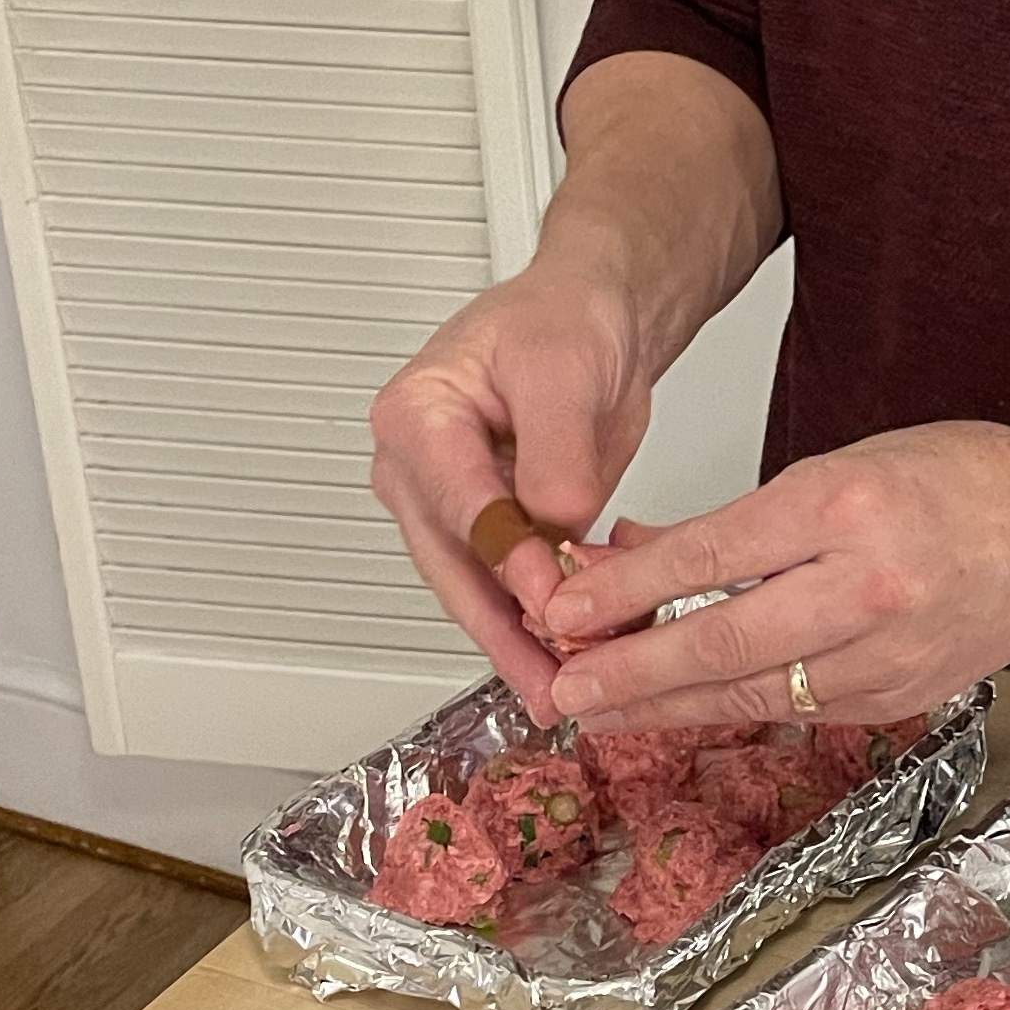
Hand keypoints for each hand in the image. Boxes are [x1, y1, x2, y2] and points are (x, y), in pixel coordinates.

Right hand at [369, 269, 656, 711]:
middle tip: (547, 684)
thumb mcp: (564, 371)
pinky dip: (538, 625)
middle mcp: (418, 467)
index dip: (505, 563)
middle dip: (502, 632)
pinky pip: (507, 587)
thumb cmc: (564, 321)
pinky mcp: (489, 530)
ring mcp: (450, 504)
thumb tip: (555, 525)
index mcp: (416, 416)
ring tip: (561, 690)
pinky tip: (571, 660)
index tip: (549, 604)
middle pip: (453, 566)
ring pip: (475, 589)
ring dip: (518, 643)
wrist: (593, 318)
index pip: (459, 505)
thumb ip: (556, 454)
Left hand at [533, 413, 1009, 732]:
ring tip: (600, 708)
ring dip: (667, 706)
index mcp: (848, 508)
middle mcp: (868, 587)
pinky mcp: (898, 699)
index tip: (567, 608)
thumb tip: (634, 551)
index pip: (715, 554)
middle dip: (632, 672)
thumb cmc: (962, 481)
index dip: (631, 591)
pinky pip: (796, 710)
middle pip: (726, 642)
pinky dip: (733, 710)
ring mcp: (888, 654)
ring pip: (754, 693)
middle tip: (562, 686)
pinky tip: (682, 711)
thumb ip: (739, 518)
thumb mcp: (841, 464)